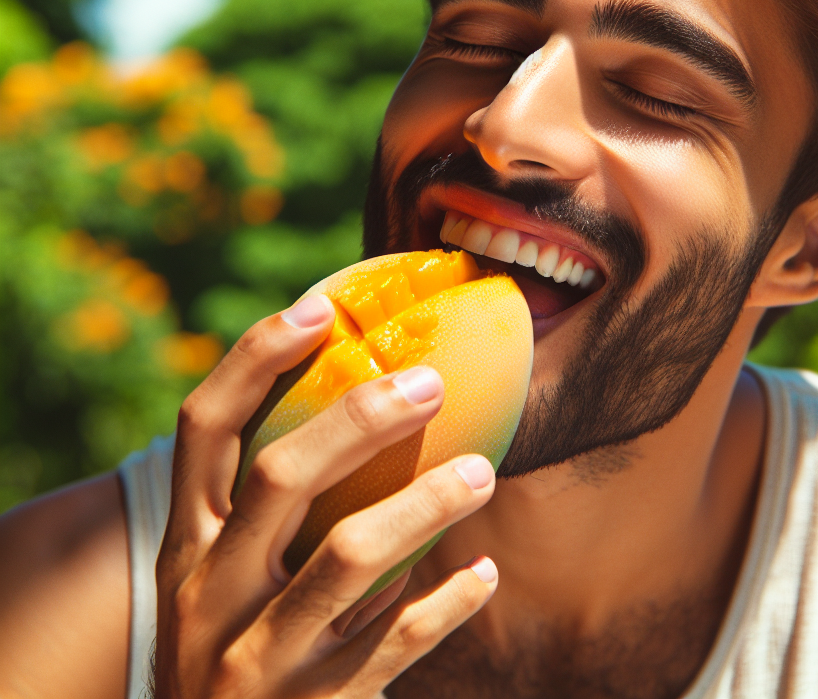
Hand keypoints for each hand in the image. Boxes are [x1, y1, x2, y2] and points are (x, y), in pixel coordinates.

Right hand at [153, 293, 497, 697]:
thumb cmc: (230, 650)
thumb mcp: (220, 582)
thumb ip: (262, 510)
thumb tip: (360, 403)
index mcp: (184, 546)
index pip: (202, 427)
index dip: (253, 357)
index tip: (319, 308)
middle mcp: (207, 596)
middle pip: (279, 477)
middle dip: (359, 419)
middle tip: (432, 383)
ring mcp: (257, 660)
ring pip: (350, 558)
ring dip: (426, 505)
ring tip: (483, 471)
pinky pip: (397, 643)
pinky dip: (448, 601)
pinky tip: (484, 572)